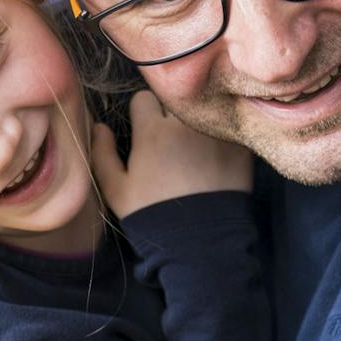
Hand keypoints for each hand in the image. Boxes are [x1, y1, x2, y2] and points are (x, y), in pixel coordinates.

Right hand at [91, 91, 251, 219]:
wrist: (202, 242)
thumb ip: (102, 154)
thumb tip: (99, 126)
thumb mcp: (117, 192)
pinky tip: (218, 155)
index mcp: (152, 131)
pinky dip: (222, 135)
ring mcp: (216, 132)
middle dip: (170, 115)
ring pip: (203, 109)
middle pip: (175, 100)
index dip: (143, 115)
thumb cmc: (153, 216)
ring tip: (197, 147)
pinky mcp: (240, 144)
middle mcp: (186, 123)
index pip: (144, 98)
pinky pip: (228, 126)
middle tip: (173, 142)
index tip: (147, 133)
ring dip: (197, 121)